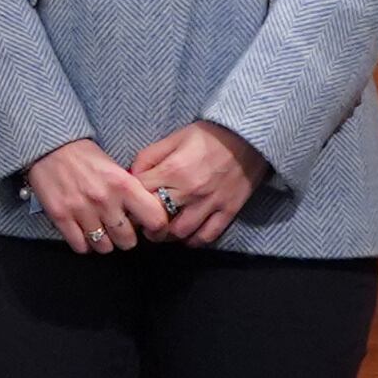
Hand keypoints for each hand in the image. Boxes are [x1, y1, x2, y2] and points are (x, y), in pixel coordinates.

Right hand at [26, 137, 151, 254]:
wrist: (49, 146)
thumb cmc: (85, 158)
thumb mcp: (116, 169)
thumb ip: (132, 194)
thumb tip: (145, 219)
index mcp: (123, 184)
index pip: (156, 220)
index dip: (157, 230)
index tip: (151, 231)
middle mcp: (104, 199)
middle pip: (128, 241)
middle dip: (124, 237)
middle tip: (118, 228)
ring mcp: (81, 209)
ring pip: (104, 247)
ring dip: (103, 242)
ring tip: (99, 229)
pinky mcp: (60, 216)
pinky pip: (80, 246)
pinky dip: (83, 243)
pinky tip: (83, 231)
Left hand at [125, 121, 268, 248]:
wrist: (247, 140)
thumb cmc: (206, 137)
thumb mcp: (172, 139)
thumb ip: (149, 157)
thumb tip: (131, 174)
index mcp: (173, 170)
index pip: (142, 192)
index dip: (132, 197)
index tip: (130, 202)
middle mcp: (190, 191)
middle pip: (159, 217)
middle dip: (145, 222)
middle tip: (142, 222)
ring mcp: (210, 204)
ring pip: (181, 232)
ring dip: (167, 236)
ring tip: (161, 232)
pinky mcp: (228, 212)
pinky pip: (208, 236)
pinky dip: (194, 241)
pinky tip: (186, 236)